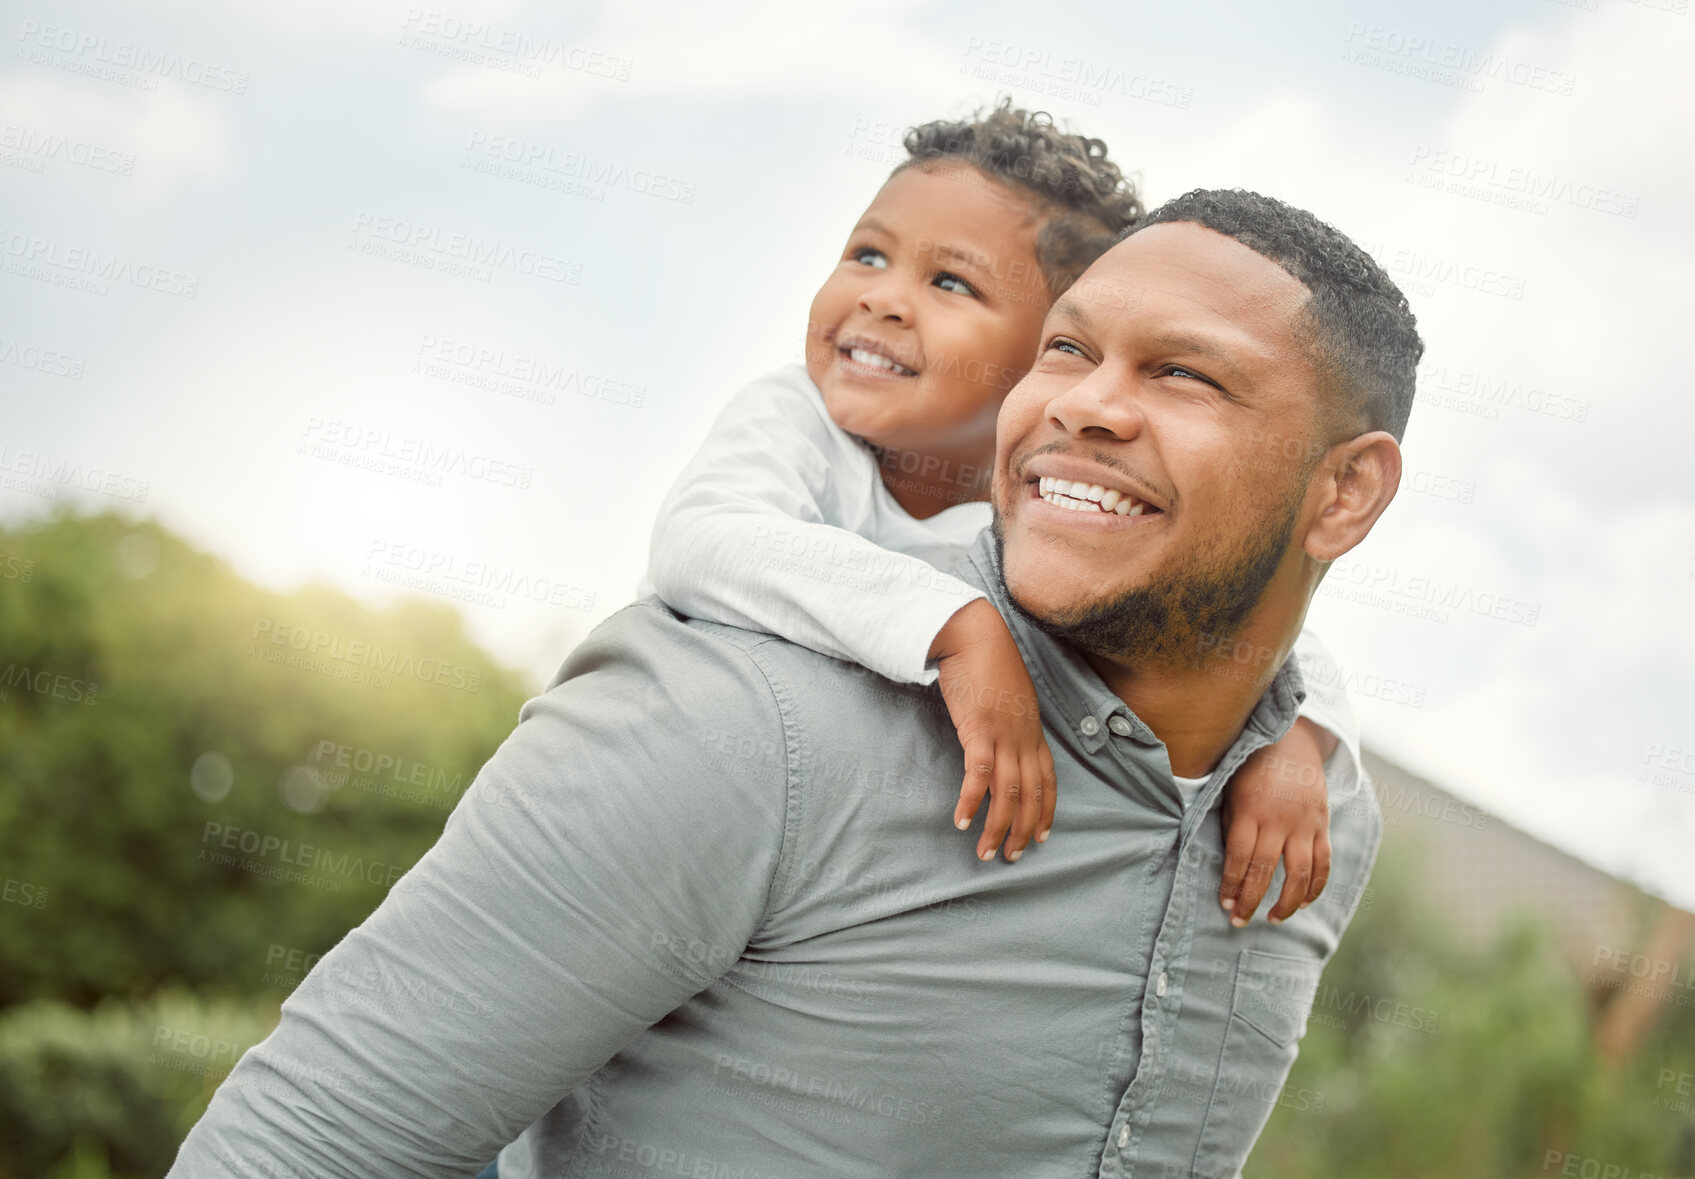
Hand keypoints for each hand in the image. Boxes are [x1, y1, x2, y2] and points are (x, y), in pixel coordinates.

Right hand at [930, 599, 1056, 862]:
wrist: (973, 634)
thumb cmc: (986, 660)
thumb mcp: (1007, 694)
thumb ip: (1009, 718)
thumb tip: (999, 734)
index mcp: (1032, 730)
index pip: (1048, 780)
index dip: (1046, 811)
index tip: (1041, 836)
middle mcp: (1024, 737)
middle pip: (1031, 795)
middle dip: (1023, 830)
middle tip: (1011, 857)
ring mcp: (1004, 735)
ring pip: (1009, 794)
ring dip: (998, 828)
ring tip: (987, 853)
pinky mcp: (980, 730)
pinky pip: (979, 776)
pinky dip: (973, 803)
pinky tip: (963, 823)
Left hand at [1218, 717, 1335, 925]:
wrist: (1292, 743)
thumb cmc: (1252, 769)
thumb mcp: (1231, 790)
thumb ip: (1230, 825)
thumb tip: (1226, 865)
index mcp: (1251, 810)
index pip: (1239, 857)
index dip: (1231, 884)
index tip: (1223, 904)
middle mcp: (1280, 820)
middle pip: (1266, 870)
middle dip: (1251, 900)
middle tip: (1239, 921)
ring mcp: (1305, 824)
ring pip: (1300, 874)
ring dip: (1287, 902)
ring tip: (1274, 919)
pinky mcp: (1323, 826)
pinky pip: (1323, 864)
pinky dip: (1316, 887)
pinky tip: (1304, 903)